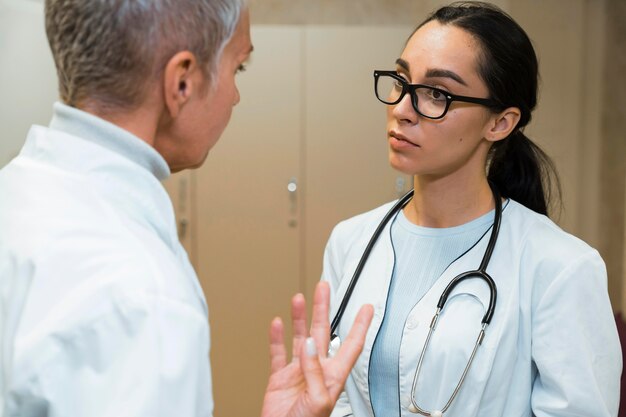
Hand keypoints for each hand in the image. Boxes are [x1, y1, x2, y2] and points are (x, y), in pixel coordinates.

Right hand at [260, 281, 372, 416]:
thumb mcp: (319, 400)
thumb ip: (315, 371)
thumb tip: (309, 346)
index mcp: (333, 376)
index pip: (351, 344)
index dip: (361, 326)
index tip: (368, 307)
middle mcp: (317, 369)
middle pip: (322, 332)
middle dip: (324, 309)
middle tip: (324, 287)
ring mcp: (298, 372)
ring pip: (300, 338)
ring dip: (300, 318)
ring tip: (299, 299)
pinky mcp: (280, 378)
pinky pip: (278, 354)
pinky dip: (277, 338)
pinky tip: (278, 323)